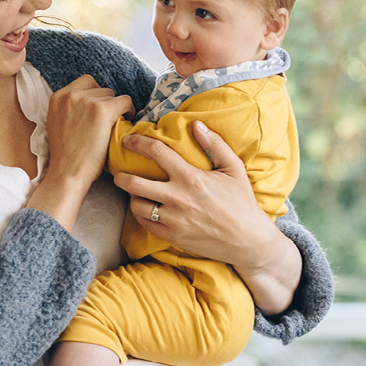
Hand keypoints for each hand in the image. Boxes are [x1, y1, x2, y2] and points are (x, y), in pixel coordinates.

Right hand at [29, 75, 131, 229]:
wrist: (67, 172)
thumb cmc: (66, 156)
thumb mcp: (58, 124)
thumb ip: (70, 109)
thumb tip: (90, 104)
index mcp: (58, 97)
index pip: (85, 83)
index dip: (96, 96)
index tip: (100, 109)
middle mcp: (71, 95)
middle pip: (99, 88)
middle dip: (105, 103)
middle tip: (108, 120)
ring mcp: (87, 101)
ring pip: (112, 95)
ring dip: (115, 108)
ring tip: (115, 124)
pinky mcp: (102, 110)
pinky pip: (125, 101)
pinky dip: (129, 110)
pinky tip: (127, 121)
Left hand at [112, 121, 300, 313]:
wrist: (247, 241)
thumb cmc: (242, 202)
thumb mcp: (234, 169)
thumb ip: (215, 144)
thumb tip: (196, 124)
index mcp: (191, 178)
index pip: (156, 153)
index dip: (138, 143)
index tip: (128, 141)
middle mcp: (178, 198)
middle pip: (134, 183)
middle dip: (121, 175)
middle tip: (119, 172)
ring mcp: (172, 220)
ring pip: (136, 205)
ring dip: (132, 196)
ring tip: (134, 192)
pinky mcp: (171, 237)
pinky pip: (145, 224)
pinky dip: (140, 214)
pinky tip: (145, 208)